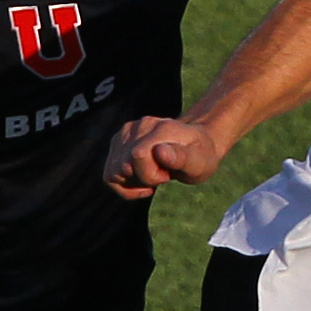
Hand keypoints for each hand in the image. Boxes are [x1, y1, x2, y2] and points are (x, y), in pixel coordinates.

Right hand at [105, 116, 222, 198]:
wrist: (195, 144)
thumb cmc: (200, 156)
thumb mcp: (199, 162)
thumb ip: (181, 157)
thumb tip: (159, 151)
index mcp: (160, 129)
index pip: (137, 156)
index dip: (151, 175)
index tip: (168, 175)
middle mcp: (140, 126)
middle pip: (123, 166)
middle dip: (142, 180)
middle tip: (163, 175)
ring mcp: (126, 132)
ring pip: (113, 172)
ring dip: (133, 182)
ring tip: (153, 174)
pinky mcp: (119, 141)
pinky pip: (109, 173)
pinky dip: (123, 184)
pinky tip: (141, 181)